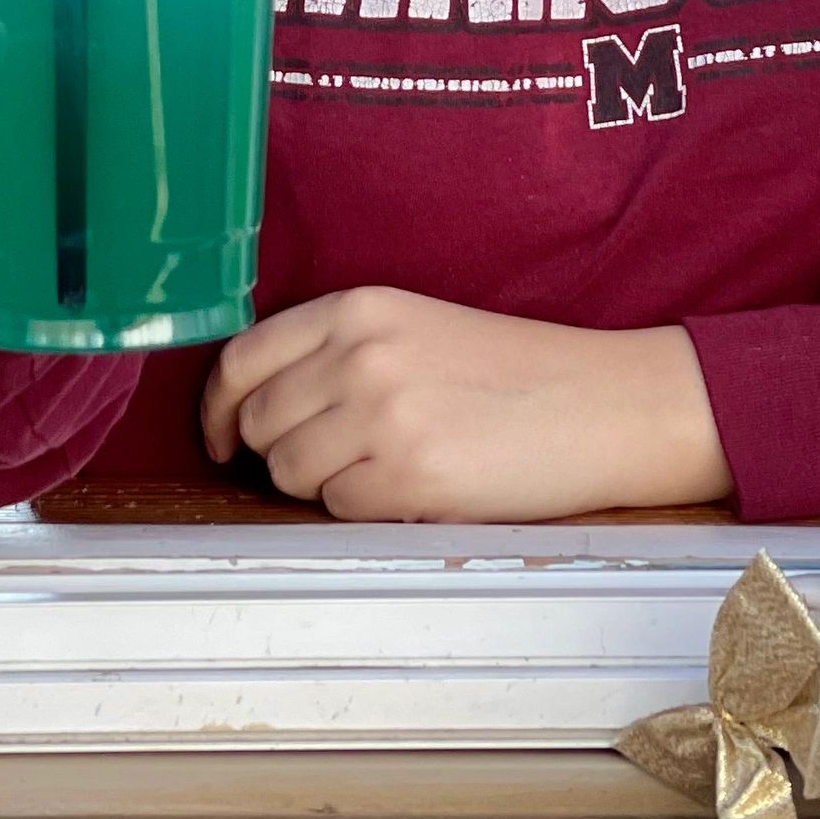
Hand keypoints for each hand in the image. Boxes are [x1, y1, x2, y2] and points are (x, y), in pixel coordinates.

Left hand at [198, 286, 733, 520]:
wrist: (602, 403)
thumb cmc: (514, 371)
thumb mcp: (418, 327)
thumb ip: (338, 350)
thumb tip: (253, 406)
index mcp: (360, 307)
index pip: (242, 359)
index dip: (218, 409)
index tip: (220, 438)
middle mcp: (361, 353)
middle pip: (257, 423)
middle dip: (279, 452)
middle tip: (336, 458)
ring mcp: (382, 415)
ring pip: (288, 473)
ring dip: (324, 484)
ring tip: (390, 466)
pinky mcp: (409, 476)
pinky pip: (337, 511)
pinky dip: (365, 511)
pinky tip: (416, 486)